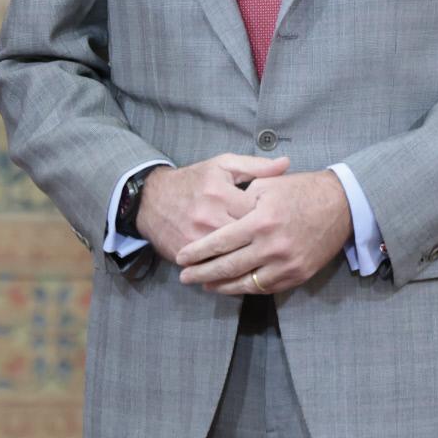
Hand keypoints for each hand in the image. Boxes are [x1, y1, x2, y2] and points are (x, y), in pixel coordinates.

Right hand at [135, 153, 290, 264]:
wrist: (150, 199)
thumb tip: (286, 164)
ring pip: (231, 256)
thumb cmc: (193, 180)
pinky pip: (212, 266)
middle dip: (263, 243)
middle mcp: (207, 216)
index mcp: (220, 192)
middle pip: (246, 238)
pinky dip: (228, 271)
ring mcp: (195, 238)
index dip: (273, 219)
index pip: (256, 211)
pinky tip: (244, 273)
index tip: (284, 223)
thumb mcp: (223, 165)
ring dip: (249, 261)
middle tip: (281, 247)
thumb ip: (255, 166)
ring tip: (267, 264)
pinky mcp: (185, 253)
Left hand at [175, 169, 350, 294]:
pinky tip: (233, 286)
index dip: (198, 252)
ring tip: (204, 285)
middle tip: (185, 277)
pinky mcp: (298, 275)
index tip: (182, 257)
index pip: (220, 242)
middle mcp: (272, 246)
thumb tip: (220, 218)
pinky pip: (266, 287)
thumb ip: (241, 200)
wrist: (341, 204)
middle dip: (202, 274)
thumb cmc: (301, 190)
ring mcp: (286, 264)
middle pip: (228, 266)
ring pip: (246, 282)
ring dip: (222, 286)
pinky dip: (246, 288)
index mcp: (260, 221)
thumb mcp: (267, 185)